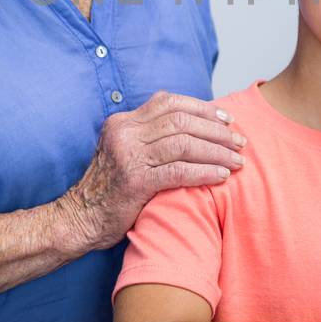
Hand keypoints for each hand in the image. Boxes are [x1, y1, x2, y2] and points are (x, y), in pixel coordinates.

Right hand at [61, 91, 244, 248]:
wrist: (80, 219)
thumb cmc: (111, 189)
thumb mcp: (125, 152)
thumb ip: (150, 136)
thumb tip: (194, 124)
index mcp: (123, 121)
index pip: (169, 102)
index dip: (202, 107)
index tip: (226, 119)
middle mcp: (124, 133)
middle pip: (181, 120)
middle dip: (216, 130)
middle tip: (240, 141)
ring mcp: (128, 156)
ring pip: (184, 143)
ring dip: (217, 151)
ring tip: (237, 160)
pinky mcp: (135, 181)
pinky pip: (179, 170)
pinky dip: (205, 171)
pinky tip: (222, 176)